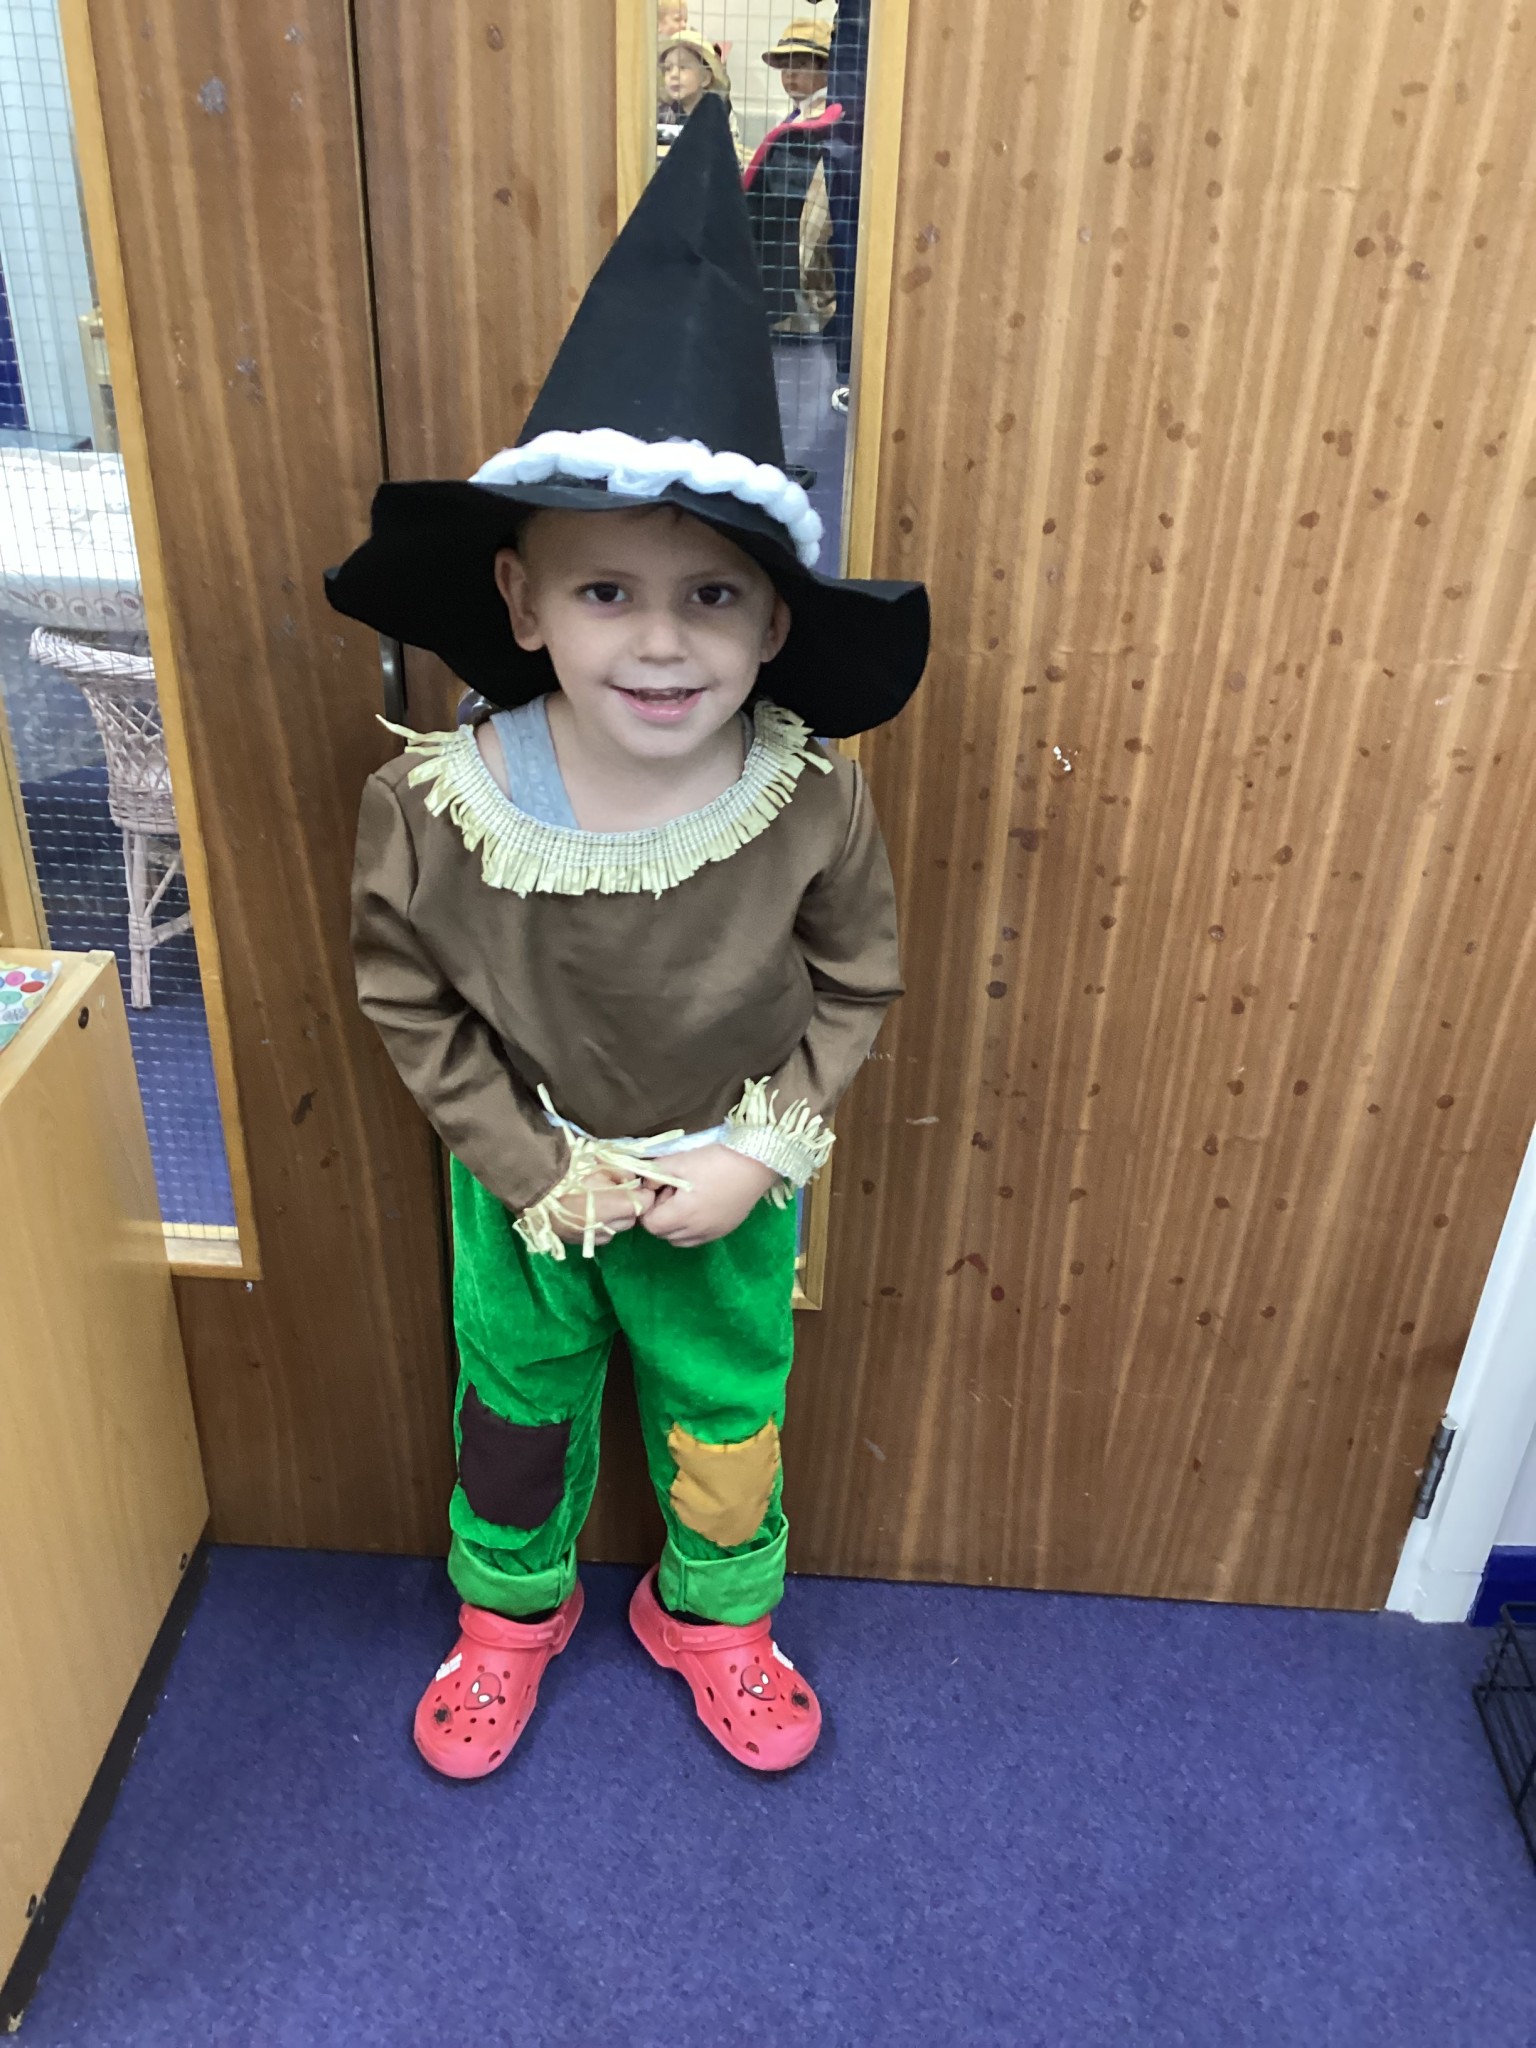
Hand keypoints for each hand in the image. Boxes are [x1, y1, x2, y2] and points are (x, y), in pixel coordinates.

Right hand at [549, 1165, 656, 1247]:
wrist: (530, 1182)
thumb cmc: (566, 1167)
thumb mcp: (599, 1160)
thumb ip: (621, 1171)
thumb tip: (633, 1179)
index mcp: (613, 1205)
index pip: (643, 1204)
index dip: (643, 1193)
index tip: (638, 1186)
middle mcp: (604, 1227)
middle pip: (630, 1219)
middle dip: (628, 1206)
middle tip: (615, 1190)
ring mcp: (589, 1237)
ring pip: (614, 1230)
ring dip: (612, 1218)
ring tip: (597, 1201)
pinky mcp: (575, 1242)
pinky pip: (596, 1236)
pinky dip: (596, 1226)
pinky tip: (584, 1212)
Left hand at [639, 1145, 781, 1247]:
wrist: (755, 1163)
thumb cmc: (715, 1160)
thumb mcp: (679, 1161)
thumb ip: (654, 1174)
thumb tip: (643, 1184)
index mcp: (683, 1215)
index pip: (650, 1225)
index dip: (649, 1207)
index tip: (659, 1189)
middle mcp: (696, 1231)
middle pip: (663, 1234)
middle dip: (661, 1215)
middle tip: (672, 1191)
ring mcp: (712, 1233)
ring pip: (680, 1240)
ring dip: (676, 1224)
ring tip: (687, 1200)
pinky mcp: (725, 1230)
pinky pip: (699, 1238)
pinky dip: (692, 1228)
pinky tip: (701, 1205)